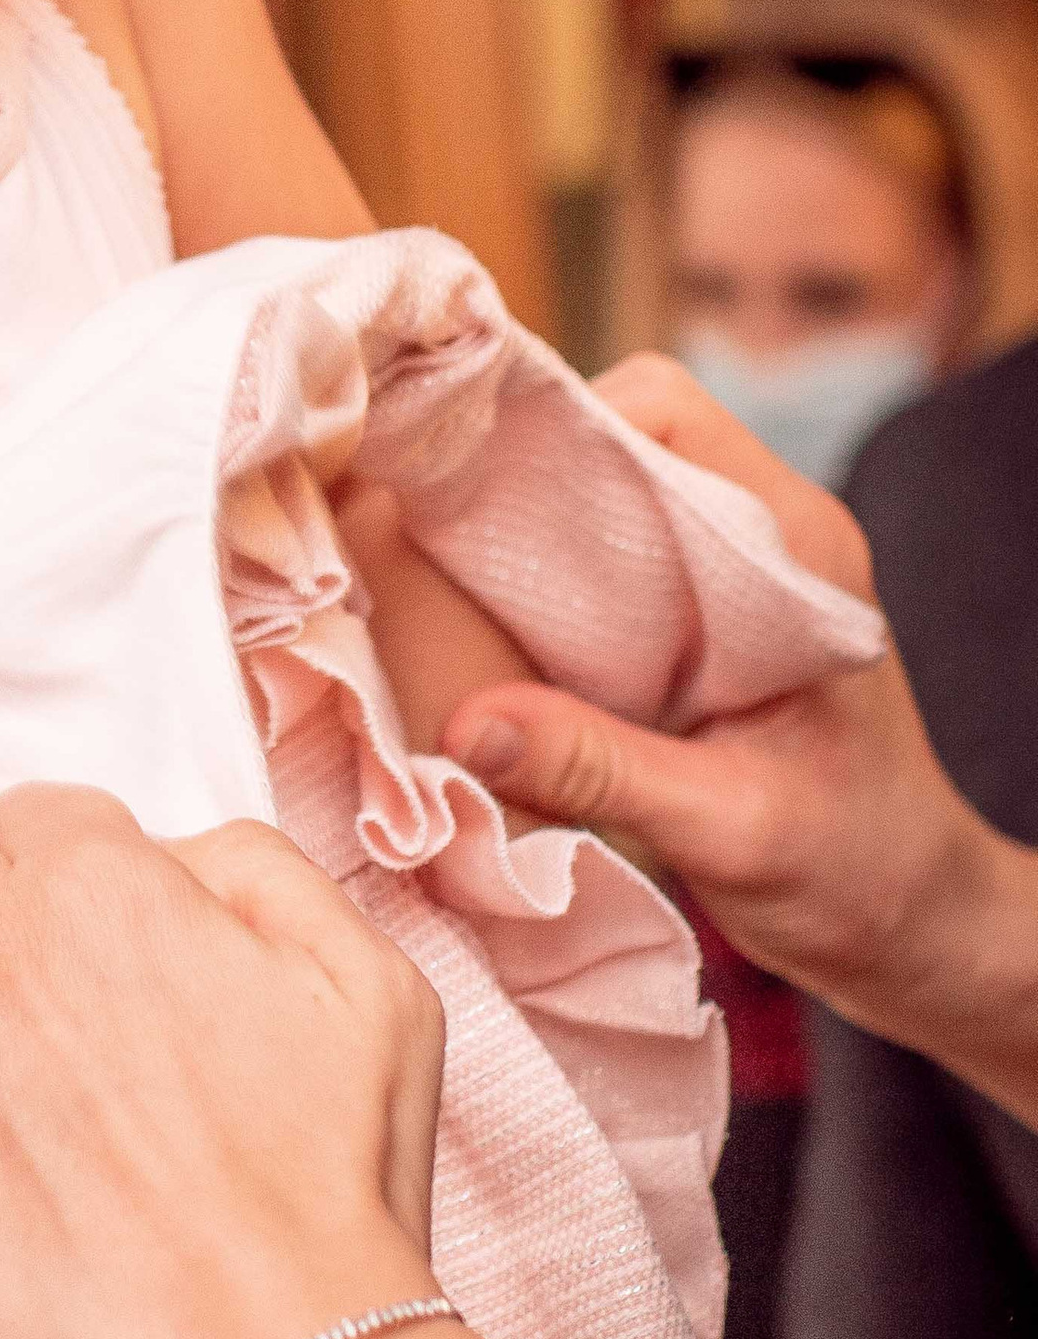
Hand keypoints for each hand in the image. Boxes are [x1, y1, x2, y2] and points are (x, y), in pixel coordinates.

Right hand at [441, 354, 1005, 1046]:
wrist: (913, 923)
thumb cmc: (854, 872)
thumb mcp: (727, 829)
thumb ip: (600, 771)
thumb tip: (463, 725)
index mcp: (796, 550)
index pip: (664, 415)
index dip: (558, 429)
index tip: (464, 484)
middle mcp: (765, 538)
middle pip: (617, 438)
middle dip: (517, 476)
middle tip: (426, 535)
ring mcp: (732, 576)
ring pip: (602, 497)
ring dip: (523, 531)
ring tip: (441, 582)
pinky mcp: (700, 622)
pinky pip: (603, 562)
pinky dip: (539, 584)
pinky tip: (487, 636)